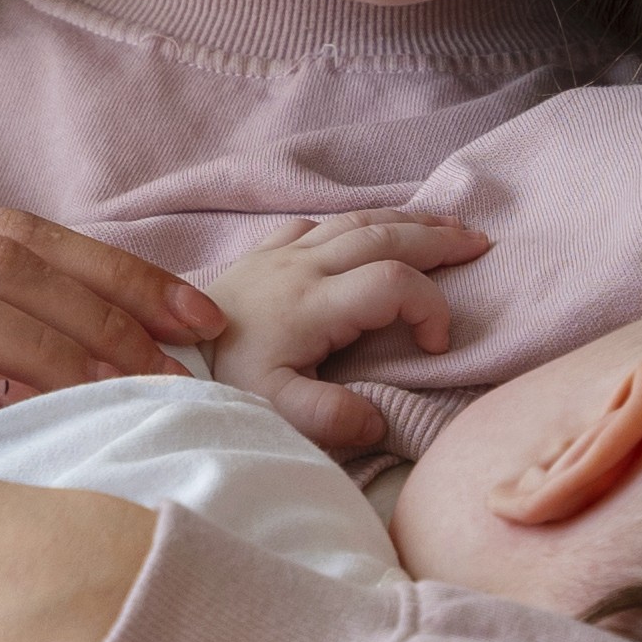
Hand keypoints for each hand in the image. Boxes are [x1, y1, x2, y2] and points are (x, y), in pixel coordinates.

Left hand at [197, 210, 488, 455]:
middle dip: (437, 240)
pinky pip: (319, 221)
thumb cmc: (222, 387)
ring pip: (357, 220)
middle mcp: (302, 267)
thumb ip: (329, 417)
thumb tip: (379, 422)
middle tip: (480, 244)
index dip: (429, 307)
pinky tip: (377, 226)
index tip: (435, 346)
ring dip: (408, 220)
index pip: (393, 284)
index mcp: (312, 304)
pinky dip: (359, 219)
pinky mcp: (263, 253)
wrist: (161, 358)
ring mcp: (282, 254)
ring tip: (449, 226)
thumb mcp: (274, 411)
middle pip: (385, 236)